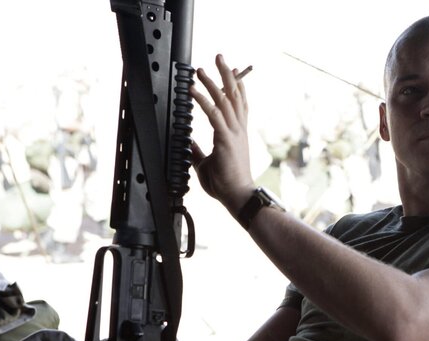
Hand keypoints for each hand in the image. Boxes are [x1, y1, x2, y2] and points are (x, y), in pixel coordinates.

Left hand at [190, 54, 254, 216]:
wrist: (238, 196)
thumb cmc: (227, 184)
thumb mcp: (207, 163)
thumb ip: (198, 151)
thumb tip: (187, 143)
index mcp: (238, 134)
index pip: (240, 104)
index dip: (238, 85)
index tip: (234, 70)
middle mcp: (238, 130)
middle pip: (234, 95)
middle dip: (227, 74)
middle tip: (219, 57)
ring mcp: (233, 133)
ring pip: (224, 100)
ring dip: (212, 82)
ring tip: (202, 68)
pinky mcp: (225, 139)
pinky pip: (212, 114)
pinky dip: (202, 99)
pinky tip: (193, 89)